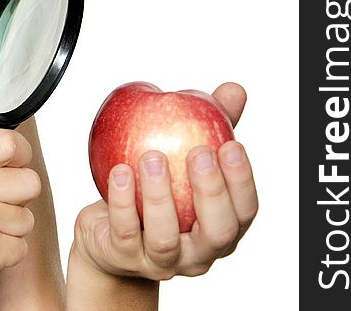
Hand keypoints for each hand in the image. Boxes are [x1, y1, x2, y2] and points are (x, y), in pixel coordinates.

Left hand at [71, 82, 257, 280]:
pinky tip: (120, 172)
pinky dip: (122, 200)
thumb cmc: (155, 190)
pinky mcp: (124, 258)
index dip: (242, 181)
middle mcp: (198, 253)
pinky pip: (124, 231)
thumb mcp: (183, 157)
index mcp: (221, 229)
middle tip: (198, 151)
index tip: (232, 144)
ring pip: (166, 237)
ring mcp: (161, 261)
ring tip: (151, 156)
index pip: (243, 211)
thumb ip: (210, 126)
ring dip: (160, 195)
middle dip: (211, 191)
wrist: (107, 232)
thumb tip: (233, 90)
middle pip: (216, 232)